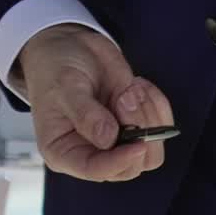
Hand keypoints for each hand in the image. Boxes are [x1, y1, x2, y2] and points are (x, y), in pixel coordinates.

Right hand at [13, 23, 174, 181]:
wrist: (68, 45)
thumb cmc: (55, 68)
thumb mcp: (65, 86)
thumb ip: (85, 113)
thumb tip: (108, 139)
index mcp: (65, 150)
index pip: (96, 170)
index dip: (120, 161)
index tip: (138, 144)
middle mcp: (93, 150)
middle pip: (132, 165)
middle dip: (136, 129)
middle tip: (126, 96)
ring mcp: (117, 138)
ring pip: (151, 149)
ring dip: (149, 115)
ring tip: (130, 88)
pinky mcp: (134, 123)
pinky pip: (160, 126)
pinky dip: (157, 104)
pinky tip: (138, 85)